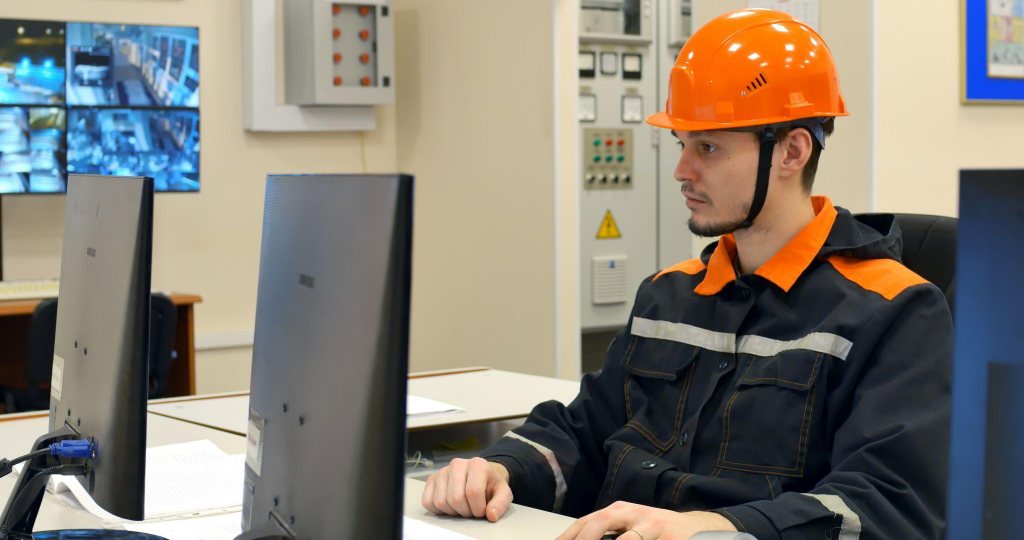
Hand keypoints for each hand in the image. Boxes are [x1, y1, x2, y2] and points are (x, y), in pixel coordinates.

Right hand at [421, 457, 512, 521]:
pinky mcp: (431, 480)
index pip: (473, 492)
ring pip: (441, 502)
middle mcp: (457, 464)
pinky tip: (450, 506)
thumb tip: (491, 515)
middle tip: (472, 510)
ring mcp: (442, 471)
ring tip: (462, 507)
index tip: (482, 510)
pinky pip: (428, 502)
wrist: (480, 477)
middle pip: (455, 498)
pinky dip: (439, 510)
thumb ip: (501, 503)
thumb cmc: (490, 485)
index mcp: (477, 464)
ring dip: (453, 512)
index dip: (478, 508)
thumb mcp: (503, 492)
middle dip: (466, 511)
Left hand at [556, 500, 736, 539]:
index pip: (586, 522)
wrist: (696, 528)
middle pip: (599, 523)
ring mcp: (650, 524)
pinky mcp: (666, 535)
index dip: (568, 536)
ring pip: (624, 539)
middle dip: (583, 539)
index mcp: (617, 511)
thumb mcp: (629, 528)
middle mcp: (631, 513)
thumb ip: (607, 534)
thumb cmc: (655, 531)